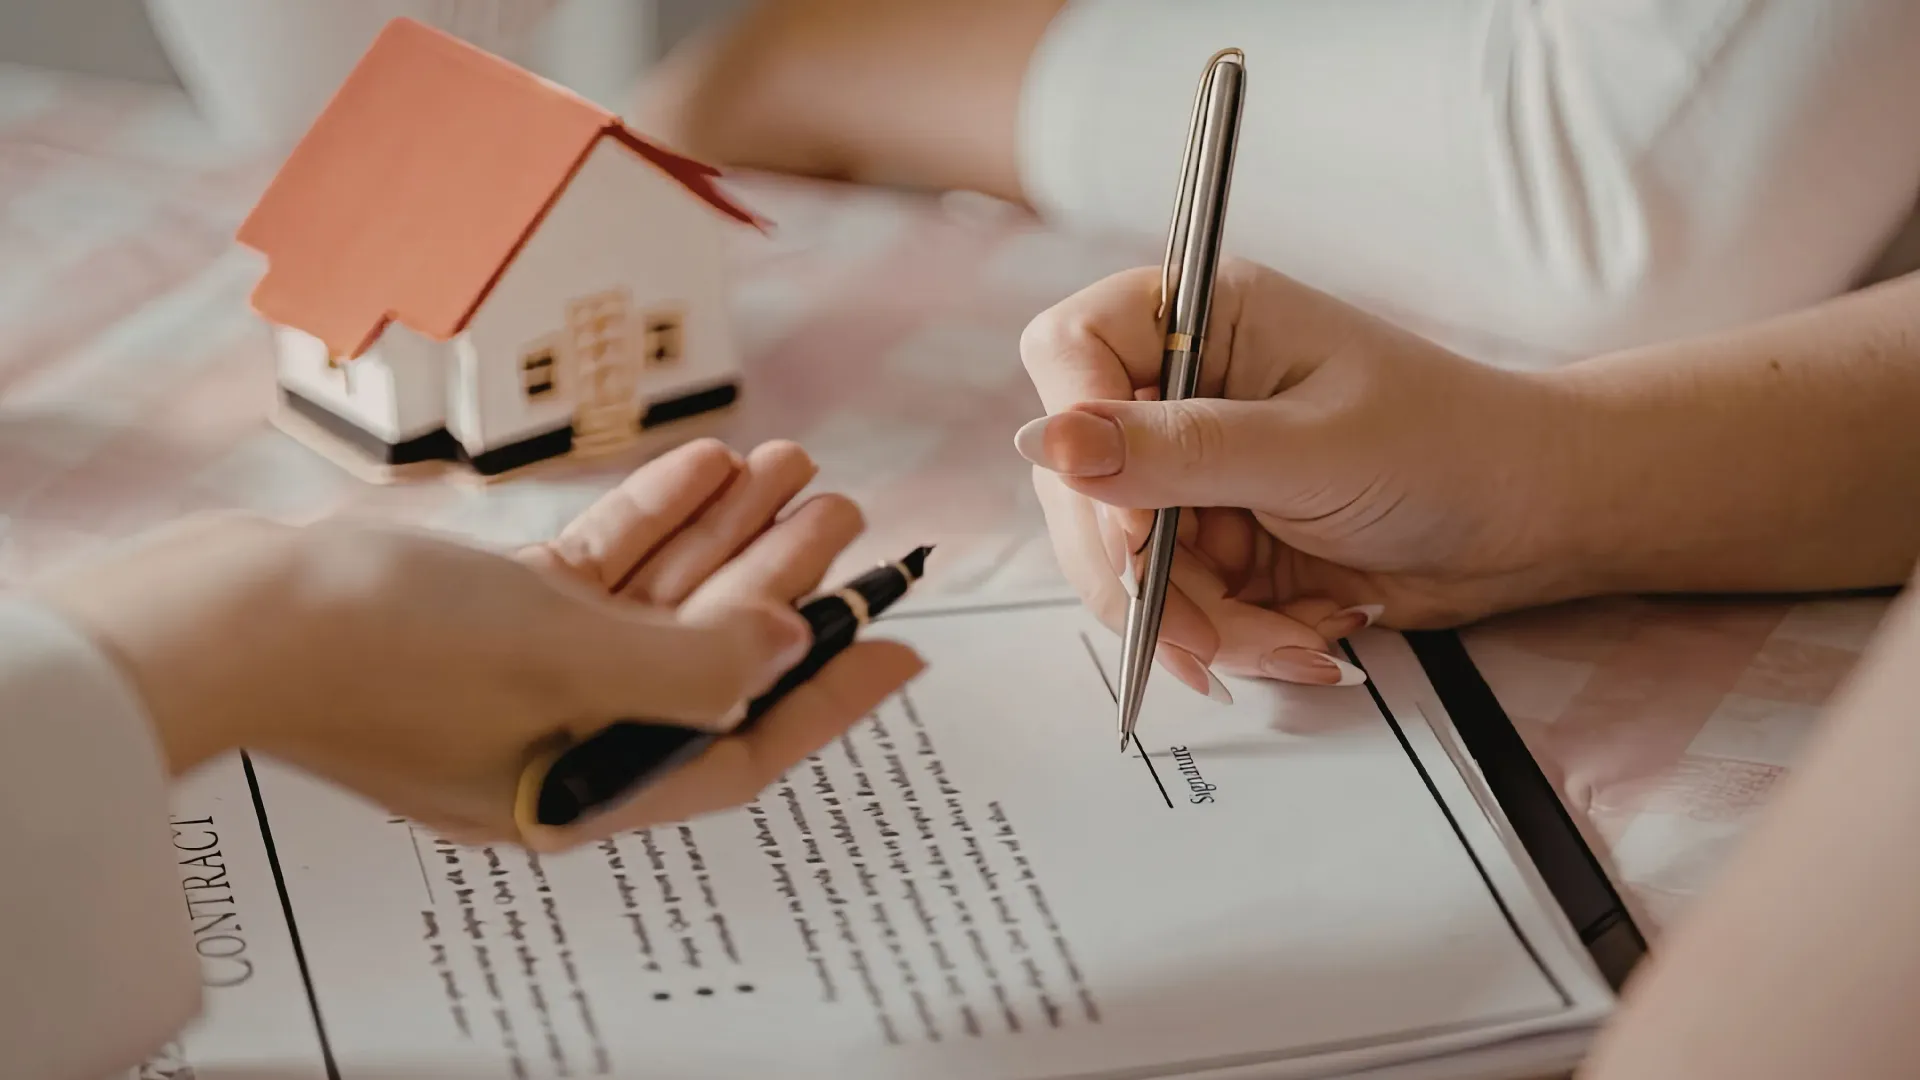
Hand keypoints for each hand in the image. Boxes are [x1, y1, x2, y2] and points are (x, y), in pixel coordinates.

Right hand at [37, 440, 923, 847]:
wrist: (229, 616)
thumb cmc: (383, 654)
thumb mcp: (566, 657)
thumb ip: (692, 663)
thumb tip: (788, 657)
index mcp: (589, 787)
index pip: (745, 750)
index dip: (835, 699)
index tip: (907, 644)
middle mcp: (566, 738)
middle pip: (710, 660)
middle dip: (786, 585)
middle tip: (852, 519)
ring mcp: (524, 676)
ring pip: (658, 602)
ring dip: (729, 535)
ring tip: (798, 467)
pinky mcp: (486, 617)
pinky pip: (596, 570)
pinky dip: (652, 518)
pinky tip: (707, 465)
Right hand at [1015, 261, 1588, 692]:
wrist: (1531, 523)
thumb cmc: (1449, 446)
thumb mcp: (1312, 449)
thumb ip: (1177, 451)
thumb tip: (1044, 440)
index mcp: (1197, 319)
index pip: (1071, 350)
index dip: (1074, 436)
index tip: (1127, 523)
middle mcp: (1178, 391)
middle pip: (1080, 482)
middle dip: (1146, 575)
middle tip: (1204, 632)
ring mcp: (1188, 473)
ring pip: (1122, 564)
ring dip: (1198, 625)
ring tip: (1291, 643)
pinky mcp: (1210, 543)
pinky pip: (1174, 608)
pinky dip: (1232, 641)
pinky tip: (1306, 639)